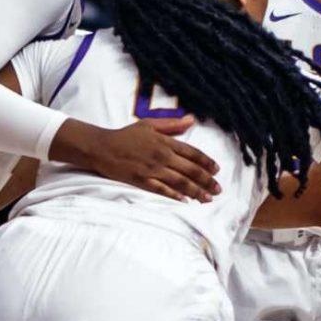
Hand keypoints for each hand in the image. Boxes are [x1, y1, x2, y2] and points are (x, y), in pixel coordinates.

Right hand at [55, 115, 220, 201]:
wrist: (102, 147)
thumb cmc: (126, 135)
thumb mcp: (149, 125)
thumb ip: (172, 124)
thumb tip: (191, 119)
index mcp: (165, 142)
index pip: (192, 152)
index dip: (206, 162)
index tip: (217, 170)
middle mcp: (162, 156)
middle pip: (190, 170)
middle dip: (207, 180)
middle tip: (218, 189)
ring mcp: (152, 169)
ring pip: (180, 182)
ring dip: (196, 191)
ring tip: (208, 199)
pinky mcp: (142, 181)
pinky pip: (162, 190)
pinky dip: (175, 196)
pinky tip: (185, 201)